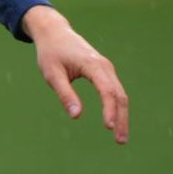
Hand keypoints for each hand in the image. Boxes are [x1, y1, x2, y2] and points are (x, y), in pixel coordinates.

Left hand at [22, 4, 128, 144]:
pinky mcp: (104, 71)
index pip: (106, 90)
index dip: (109, 109)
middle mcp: (104, 66)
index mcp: (92, 64)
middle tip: (120, 141)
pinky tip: (115, 121)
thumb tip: (76, 116)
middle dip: (121, 118)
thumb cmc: (51, 53)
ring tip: (120, 138)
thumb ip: (65, 94)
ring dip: (121, 115)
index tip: (108, 127)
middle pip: (119, 95)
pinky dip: (117, 107)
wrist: (54, 32)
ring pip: (120, 94)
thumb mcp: (52, 74)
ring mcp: (106, 68)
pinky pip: (115, 91)